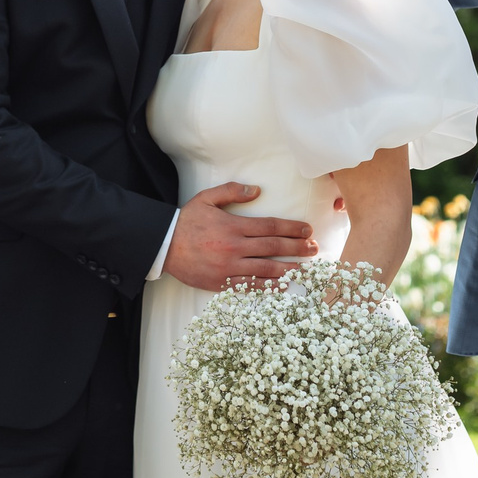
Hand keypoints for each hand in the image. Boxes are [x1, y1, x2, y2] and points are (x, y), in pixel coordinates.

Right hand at [161, 183, 316, 291]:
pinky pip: (250, 286)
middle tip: (314, 249)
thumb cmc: (187, 221)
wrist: (163, 246)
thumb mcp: (206, 198)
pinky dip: (268, 286)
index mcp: (233, 225)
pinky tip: (282, 285)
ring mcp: (229, 267)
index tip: (307, 230)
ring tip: (305, 270)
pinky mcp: (223, 282)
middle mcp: (235, 247)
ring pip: (266, 269)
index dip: (291, 228)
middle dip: (297, 248)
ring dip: (289, 269)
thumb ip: (231, 191)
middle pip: (273, 248)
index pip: (270, 227)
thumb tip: (256, 190)